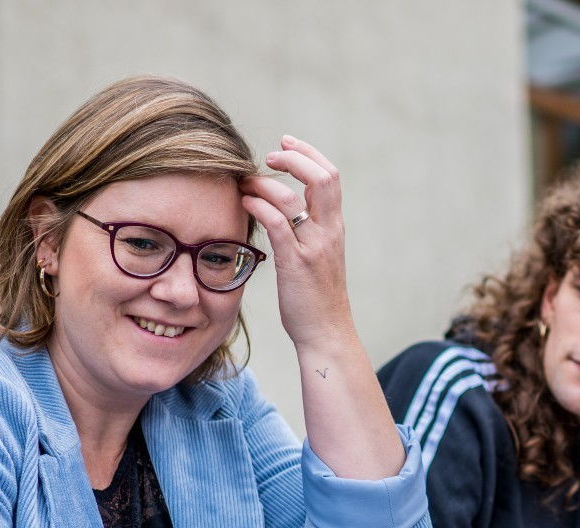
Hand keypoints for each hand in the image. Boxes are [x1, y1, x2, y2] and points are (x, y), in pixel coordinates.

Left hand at [240, 135, 351, 350]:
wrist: (326, 332)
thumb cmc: (317, 297)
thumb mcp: (320, 256)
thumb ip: (309, 230)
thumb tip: (286, 208)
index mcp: (335, 227)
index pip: (330, 176)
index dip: (309, 153)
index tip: (286, 144)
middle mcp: (329, 231)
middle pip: (322, 177)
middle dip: (294, 157)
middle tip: (270, 155)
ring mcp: (314, 246)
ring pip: (293, 197)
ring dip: (264, 182)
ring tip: (245, 183)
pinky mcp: (296, 262)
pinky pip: (277, 224)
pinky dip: (258, 206)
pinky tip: (245, 203)